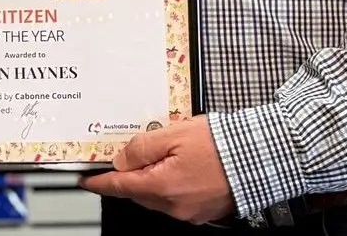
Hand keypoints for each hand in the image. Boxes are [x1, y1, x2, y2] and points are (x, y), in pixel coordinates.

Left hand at [79, 115, 236, 224]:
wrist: (261, 156)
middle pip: (139, 192)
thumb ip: (142, 147)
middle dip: (130, 176)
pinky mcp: (205, 211)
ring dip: (152, 179)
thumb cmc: (222, 143)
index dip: (100, 182)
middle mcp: (175, 206)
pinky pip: (177, 199)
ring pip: (158, 197)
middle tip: (125, 157)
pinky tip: (179, 167)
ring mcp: (191, 212)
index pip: (120, 186)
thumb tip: (122, 159)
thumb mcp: (174, 134)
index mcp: (162, 187)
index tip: (86, 180)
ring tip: (161, 155)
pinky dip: (171, 185)